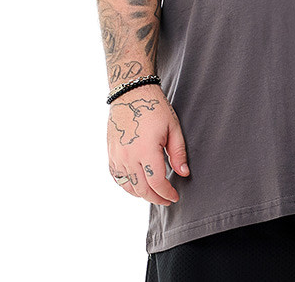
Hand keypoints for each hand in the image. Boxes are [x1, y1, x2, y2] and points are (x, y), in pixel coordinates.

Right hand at [107, 85, 189, 205]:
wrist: (131, 94)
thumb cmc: (154, 108)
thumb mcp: (172, 127)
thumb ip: (178, 152)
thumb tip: (183, 174)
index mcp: (146, 149)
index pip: (157, 182)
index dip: (167, 193)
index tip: (175, 197)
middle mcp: (128, 156)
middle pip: (142, 189)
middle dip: (156, 198)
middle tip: (167, 200)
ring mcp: (117, 156)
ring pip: (129, 187)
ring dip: (142, 194)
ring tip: (155, 193)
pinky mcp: (111, 154)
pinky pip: (118, 178)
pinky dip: (128, 186)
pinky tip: (138, 185)